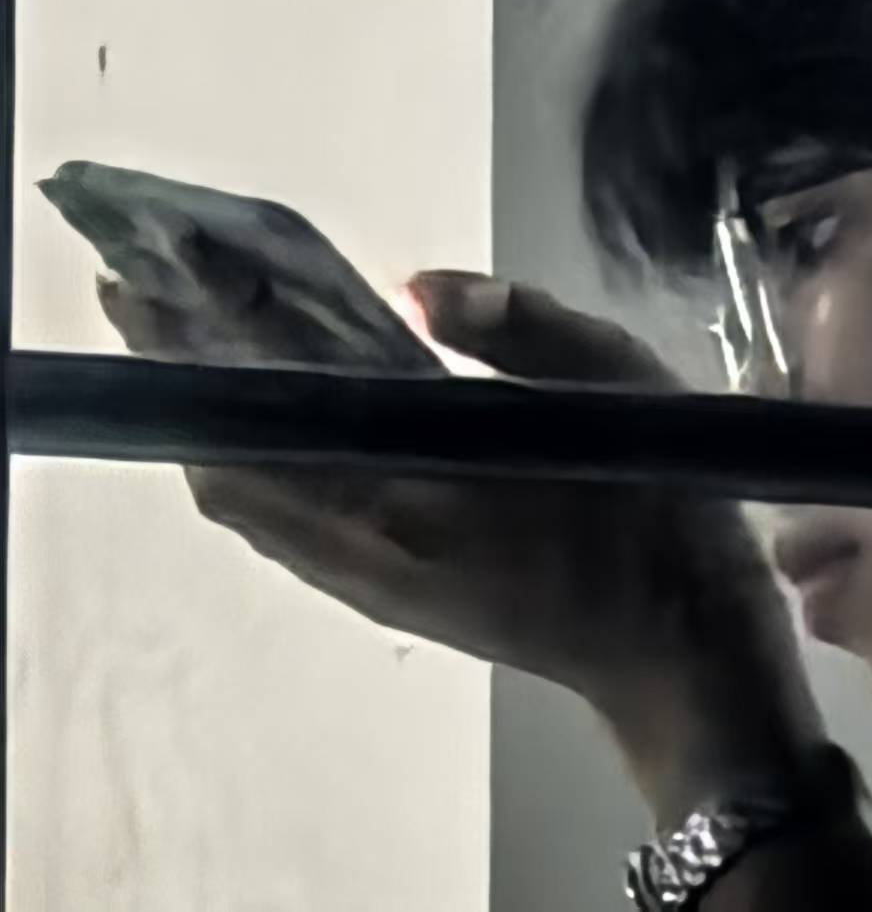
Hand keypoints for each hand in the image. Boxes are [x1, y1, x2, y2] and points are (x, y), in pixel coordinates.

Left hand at [96, 246, 824, 821]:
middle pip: (226, 463)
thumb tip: (413, 285)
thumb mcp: (620, 385)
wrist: (675, 656)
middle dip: (172, 375)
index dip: (208, 342)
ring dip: (199, 421)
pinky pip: (278, 532)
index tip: (160, 273)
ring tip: (175, 340)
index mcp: (426, 489)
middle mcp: (373, 546)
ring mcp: (371, 584)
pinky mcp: (382, 601)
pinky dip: (242, 466)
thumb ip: (521, 327)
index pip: (276, 409)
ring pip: (243, 506)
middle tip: (138, 290)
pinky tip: (252, 418)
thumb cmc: (658, 511)